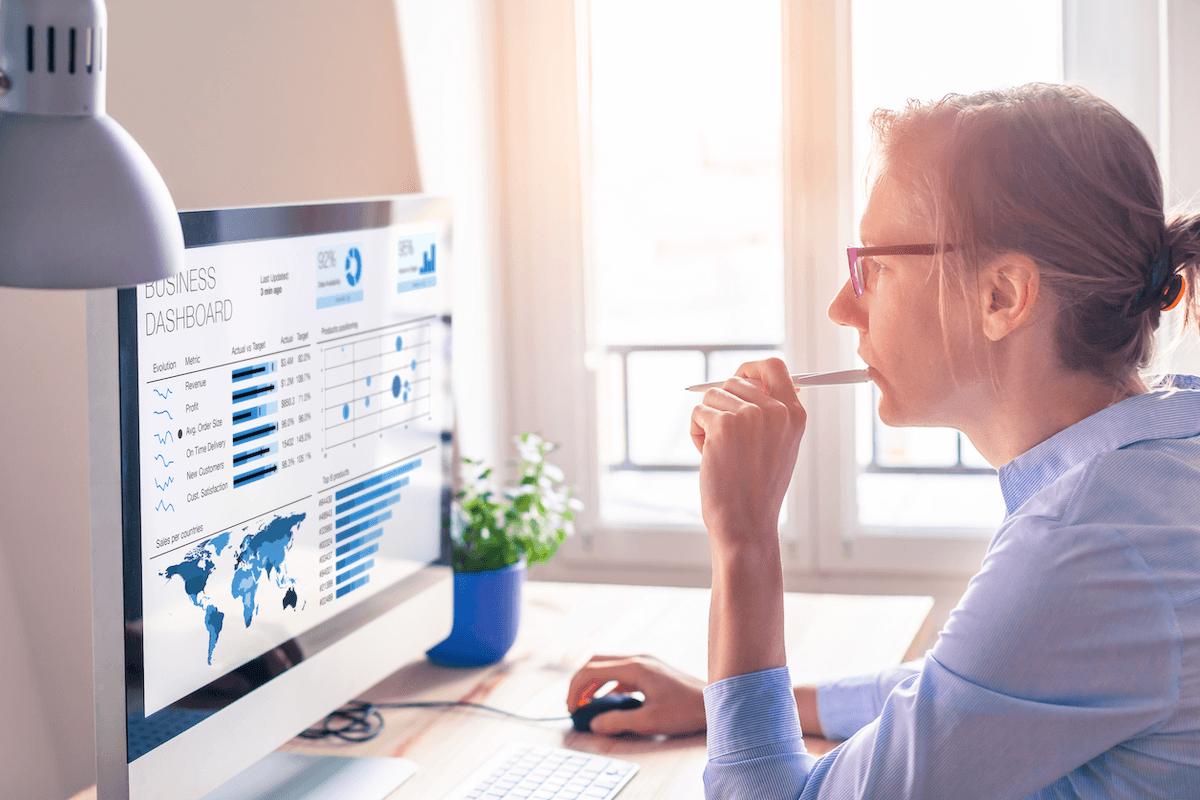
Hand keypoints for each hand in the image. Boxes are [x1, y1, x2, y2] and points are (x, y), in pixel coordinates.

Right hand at [566, 655, 706, 735]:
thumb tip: (594, 724)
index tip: (571, 708)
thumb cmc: (685, 710)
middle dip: (580, 682)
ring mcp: (645, 662)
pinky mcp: (651, 670)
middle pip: (597, 663)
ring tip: (586, 704)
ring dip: (594, 683)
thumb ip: (617, 722)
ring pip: (608, 666)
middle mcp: (638, 659)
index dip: (575, 688)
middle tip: (573, 704)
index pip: (592, 670)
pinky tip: (608, 702)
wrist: (714, 701)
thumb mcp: (648, 721)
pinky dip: (609, 685)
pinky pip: (621, 673)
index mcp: (634, 668)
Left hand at [689, 358, 806, 552]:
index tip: (737, 379)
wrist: (746, 523)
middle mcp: (776, 411)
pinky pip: (698, 412)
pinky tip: (708, 457)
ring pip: (712, 396)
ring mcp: (750, 416)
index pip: (773, 367)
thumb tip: (750, 379)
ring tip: (720, 452)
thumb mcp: (779, 446)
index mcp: (795, 414)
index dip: (750, 369)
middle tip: (726, 439)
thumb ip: (772, 412)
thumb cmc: (757, 489)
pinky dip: (696, 434)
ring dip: (708, 421)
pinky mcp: (723, 425)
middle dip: (722, 405)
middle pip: (734, 381)